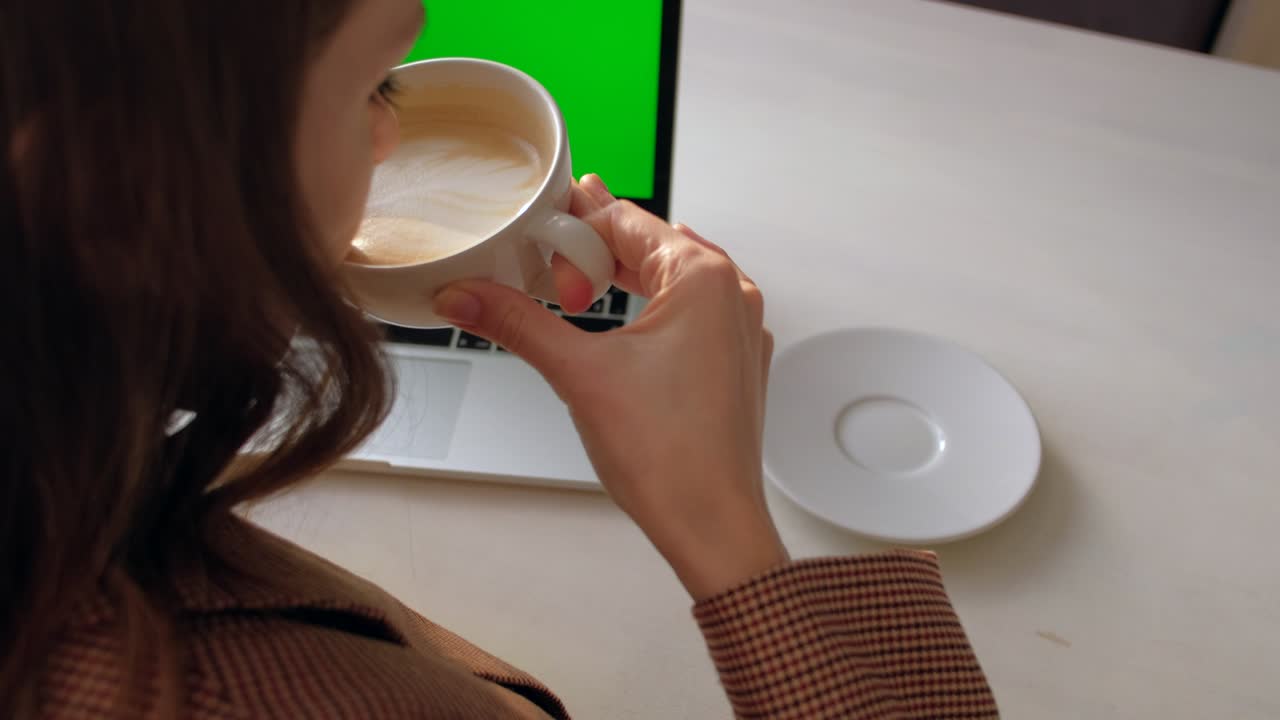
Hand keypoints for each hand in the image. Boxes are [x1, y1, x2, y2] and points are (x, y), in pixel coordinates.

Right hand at [434, 175, 786, 599]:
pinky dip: (648, 308)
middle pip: (648, 244)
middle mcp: (733, 294)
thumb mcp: (578, 374)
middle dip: (592, 250)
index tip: (530, 248)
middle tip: (542, 261)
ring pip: (668, 279)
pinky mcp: (734, 364)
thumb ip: (517, 323)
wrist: (712, 525)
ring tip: (573, 287)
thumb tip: (463, 295)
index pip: (624, 220)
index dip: (569, 231)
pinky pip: (688, 313)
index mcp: (703, 278)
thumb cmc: (668, 456)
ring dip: (619, 278)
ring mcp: (739, 331)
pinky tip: (618, 323)